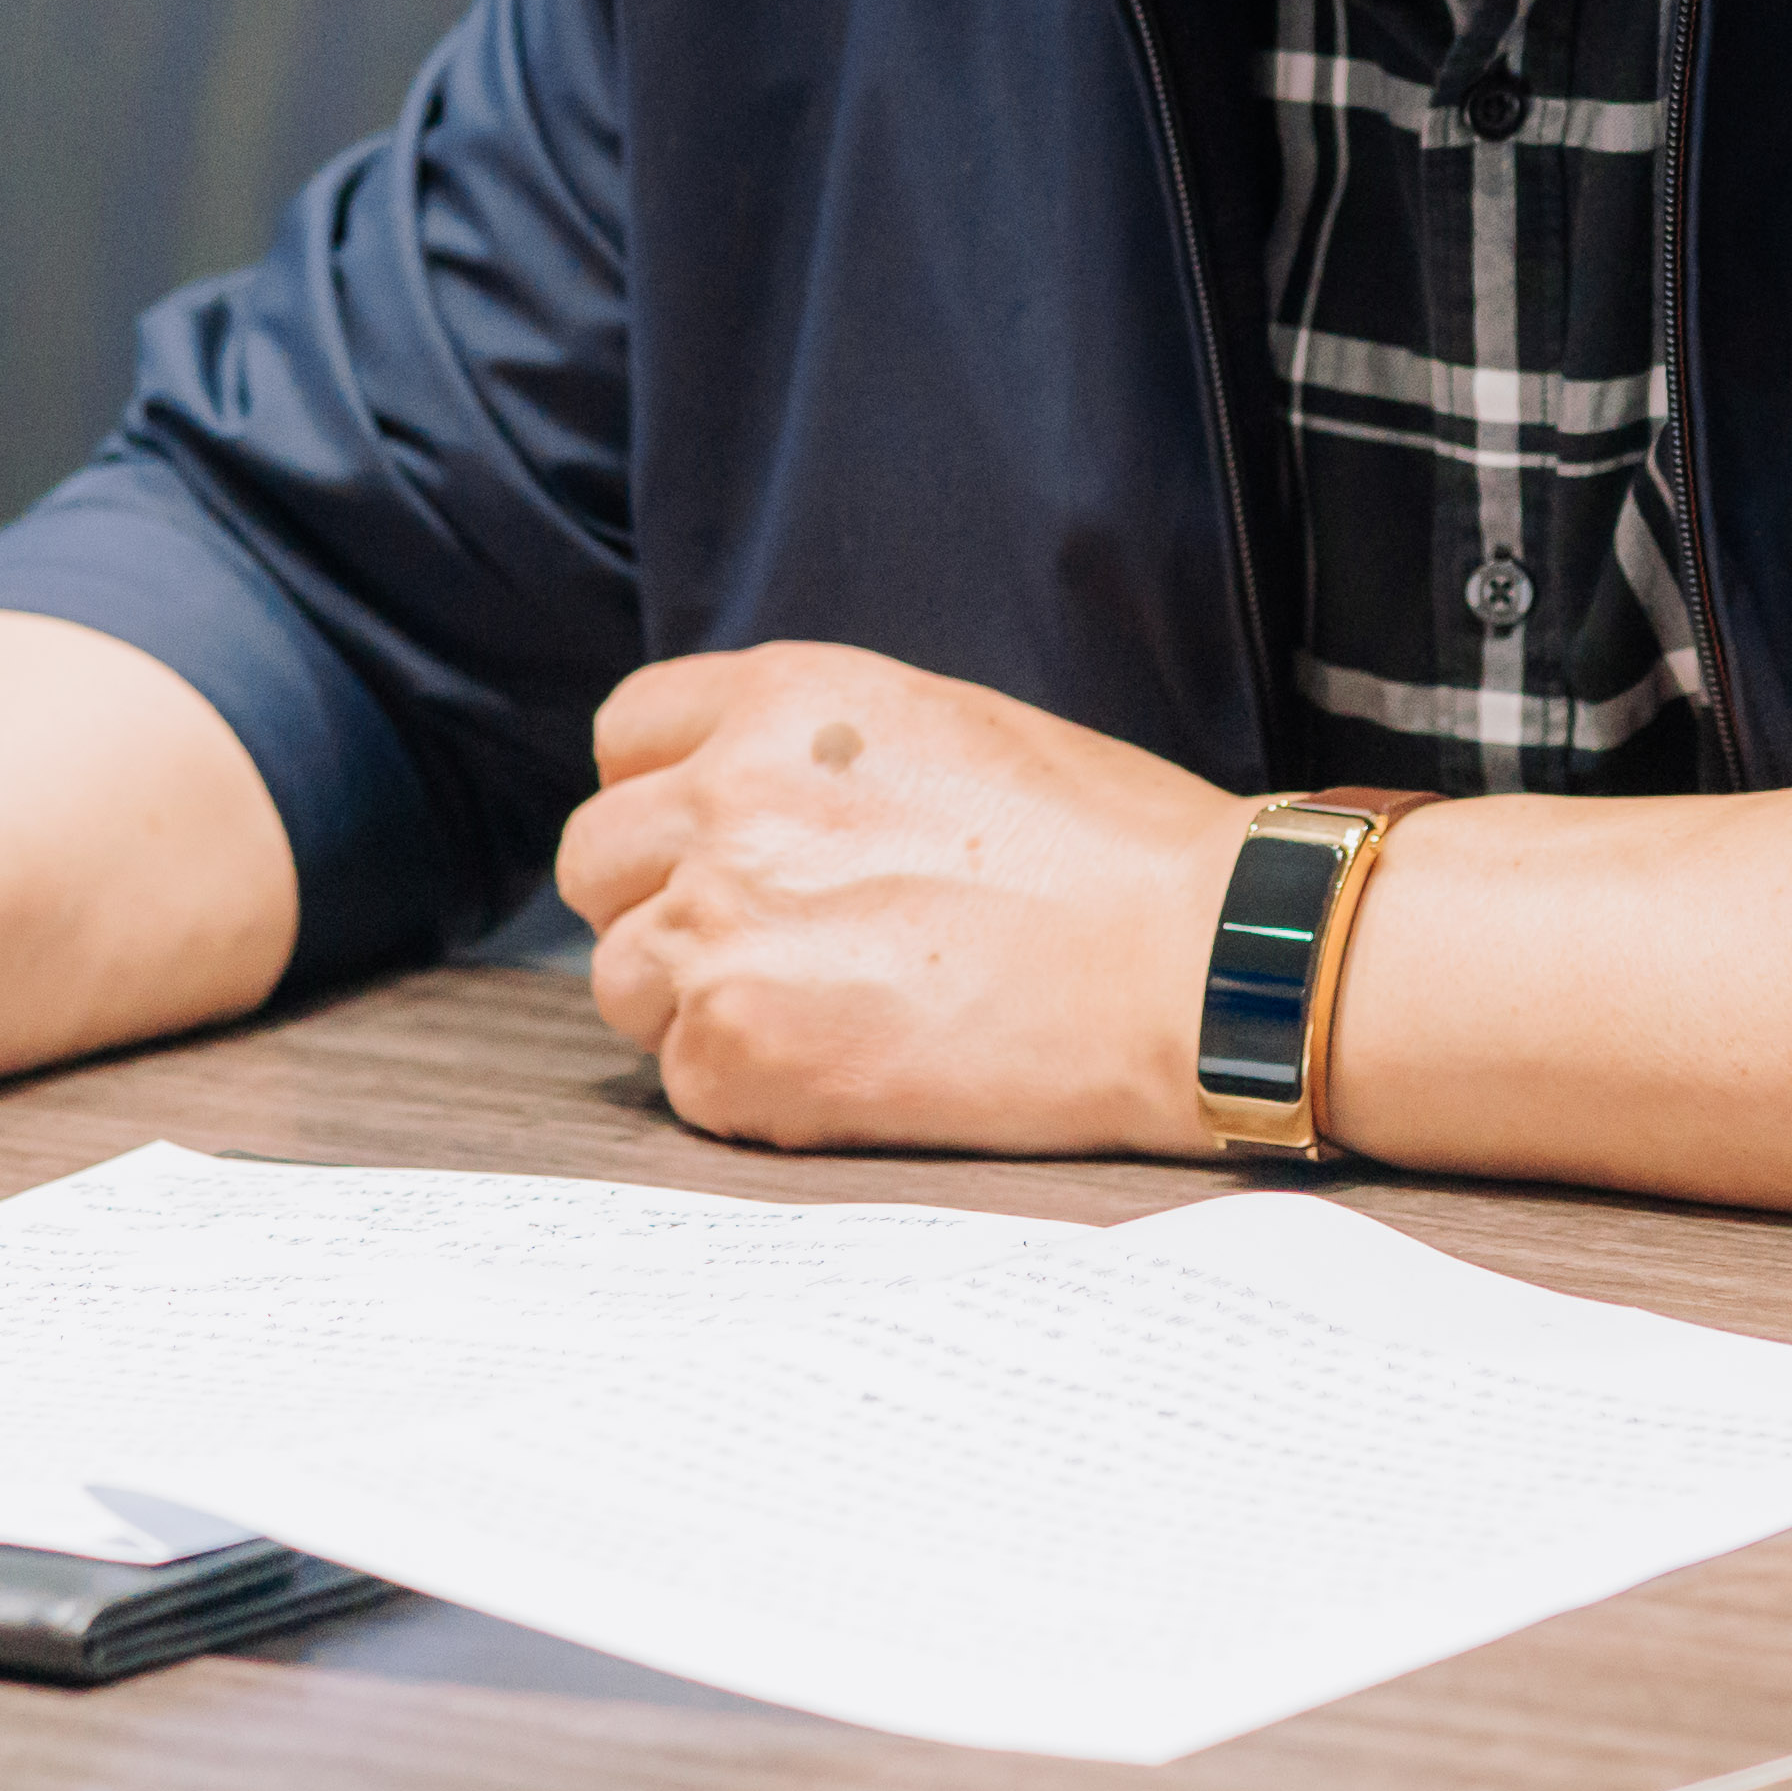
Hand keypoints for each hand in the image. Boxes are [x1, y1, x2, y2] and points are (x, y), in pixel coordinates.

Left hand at [551, 644, 1234, 1158]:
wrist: (1196, 964)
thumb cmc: (1109, 850)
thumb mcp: (946, 727)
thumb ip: (818, 752)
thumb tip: (741, 797)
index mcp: (784, 699)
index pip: (625, 734)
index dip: (665, 794)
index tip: (712, 843)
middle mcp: (729, 798)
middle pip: (595, 860)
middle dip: (658, 903)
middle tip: (764, 947)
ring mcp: (721, 928)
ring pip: (621, 978)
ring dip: (693, 1003)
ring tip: (821, 1018)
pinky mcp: (738, 1051)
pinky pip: (683, 1079)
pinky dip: (749, 1091)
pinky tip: (853, 1074)